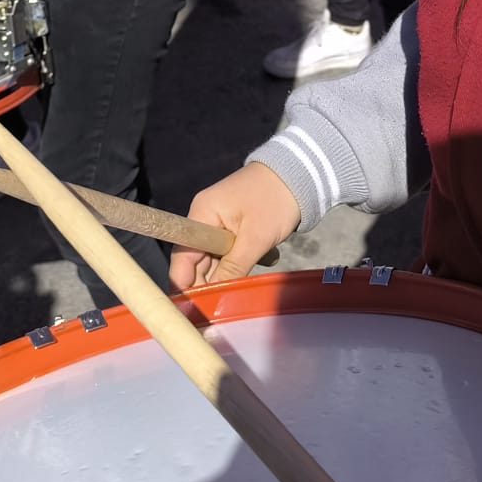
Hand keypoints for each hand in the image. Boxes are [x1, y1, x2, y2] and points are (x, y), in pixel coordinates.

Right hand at [170, 162, 300, 292]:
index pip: (181, 258)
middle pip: (196, 262)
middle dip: (210, 282)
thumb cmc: (275, 201)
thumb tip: (215, 296)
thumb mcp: (255, 239)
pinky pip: (228, 253)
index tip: (196, 308)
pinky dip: (241, 261)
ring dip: (230, 272)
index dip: (185, 285)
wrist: (300, 173)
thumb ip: (232, 269)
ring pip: (214, 259)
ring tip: (248, 279)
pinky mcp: (233, 227)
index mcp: (201, 215)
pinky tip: (262, 259)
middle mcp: (203, 219)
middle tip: (226, 304)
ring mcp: (218, 222)